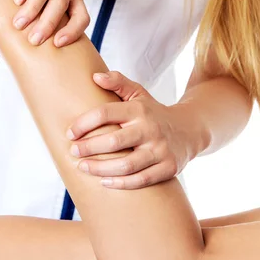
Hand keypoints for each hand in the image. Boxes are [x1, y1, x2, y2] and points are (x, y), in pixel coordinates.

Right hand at [10, 0, 89, 47]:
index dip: (73, 30)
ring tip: (19, 23)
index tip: (57, 44)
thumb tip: (41, 64)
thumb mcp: (32, 8)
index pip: (82, 15)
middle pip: (63, 2)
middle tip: (34, 40)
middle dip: (48, 23)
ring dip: (34, 7)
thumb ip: (39, 25)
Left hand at [66, 71, 191, 188]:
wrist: (189, 130)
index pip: (105, 113)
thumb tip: (95, 76)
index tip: (70, 133)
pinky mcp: (168, 168)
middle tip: (73, 152)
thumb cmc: (153, 112)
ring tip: (83, 168)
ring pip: (126, 165)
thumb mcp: (138, 93)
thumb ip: (117, 82)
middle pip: (113, 142)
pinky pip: (141, 180)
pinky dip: (121, 183)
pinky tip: (104, 182)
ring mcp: (160, 150)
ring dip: (100, 169)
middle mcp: (150, 129)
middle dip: (88, 148)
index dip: (83, 123)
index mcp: (139, 109)